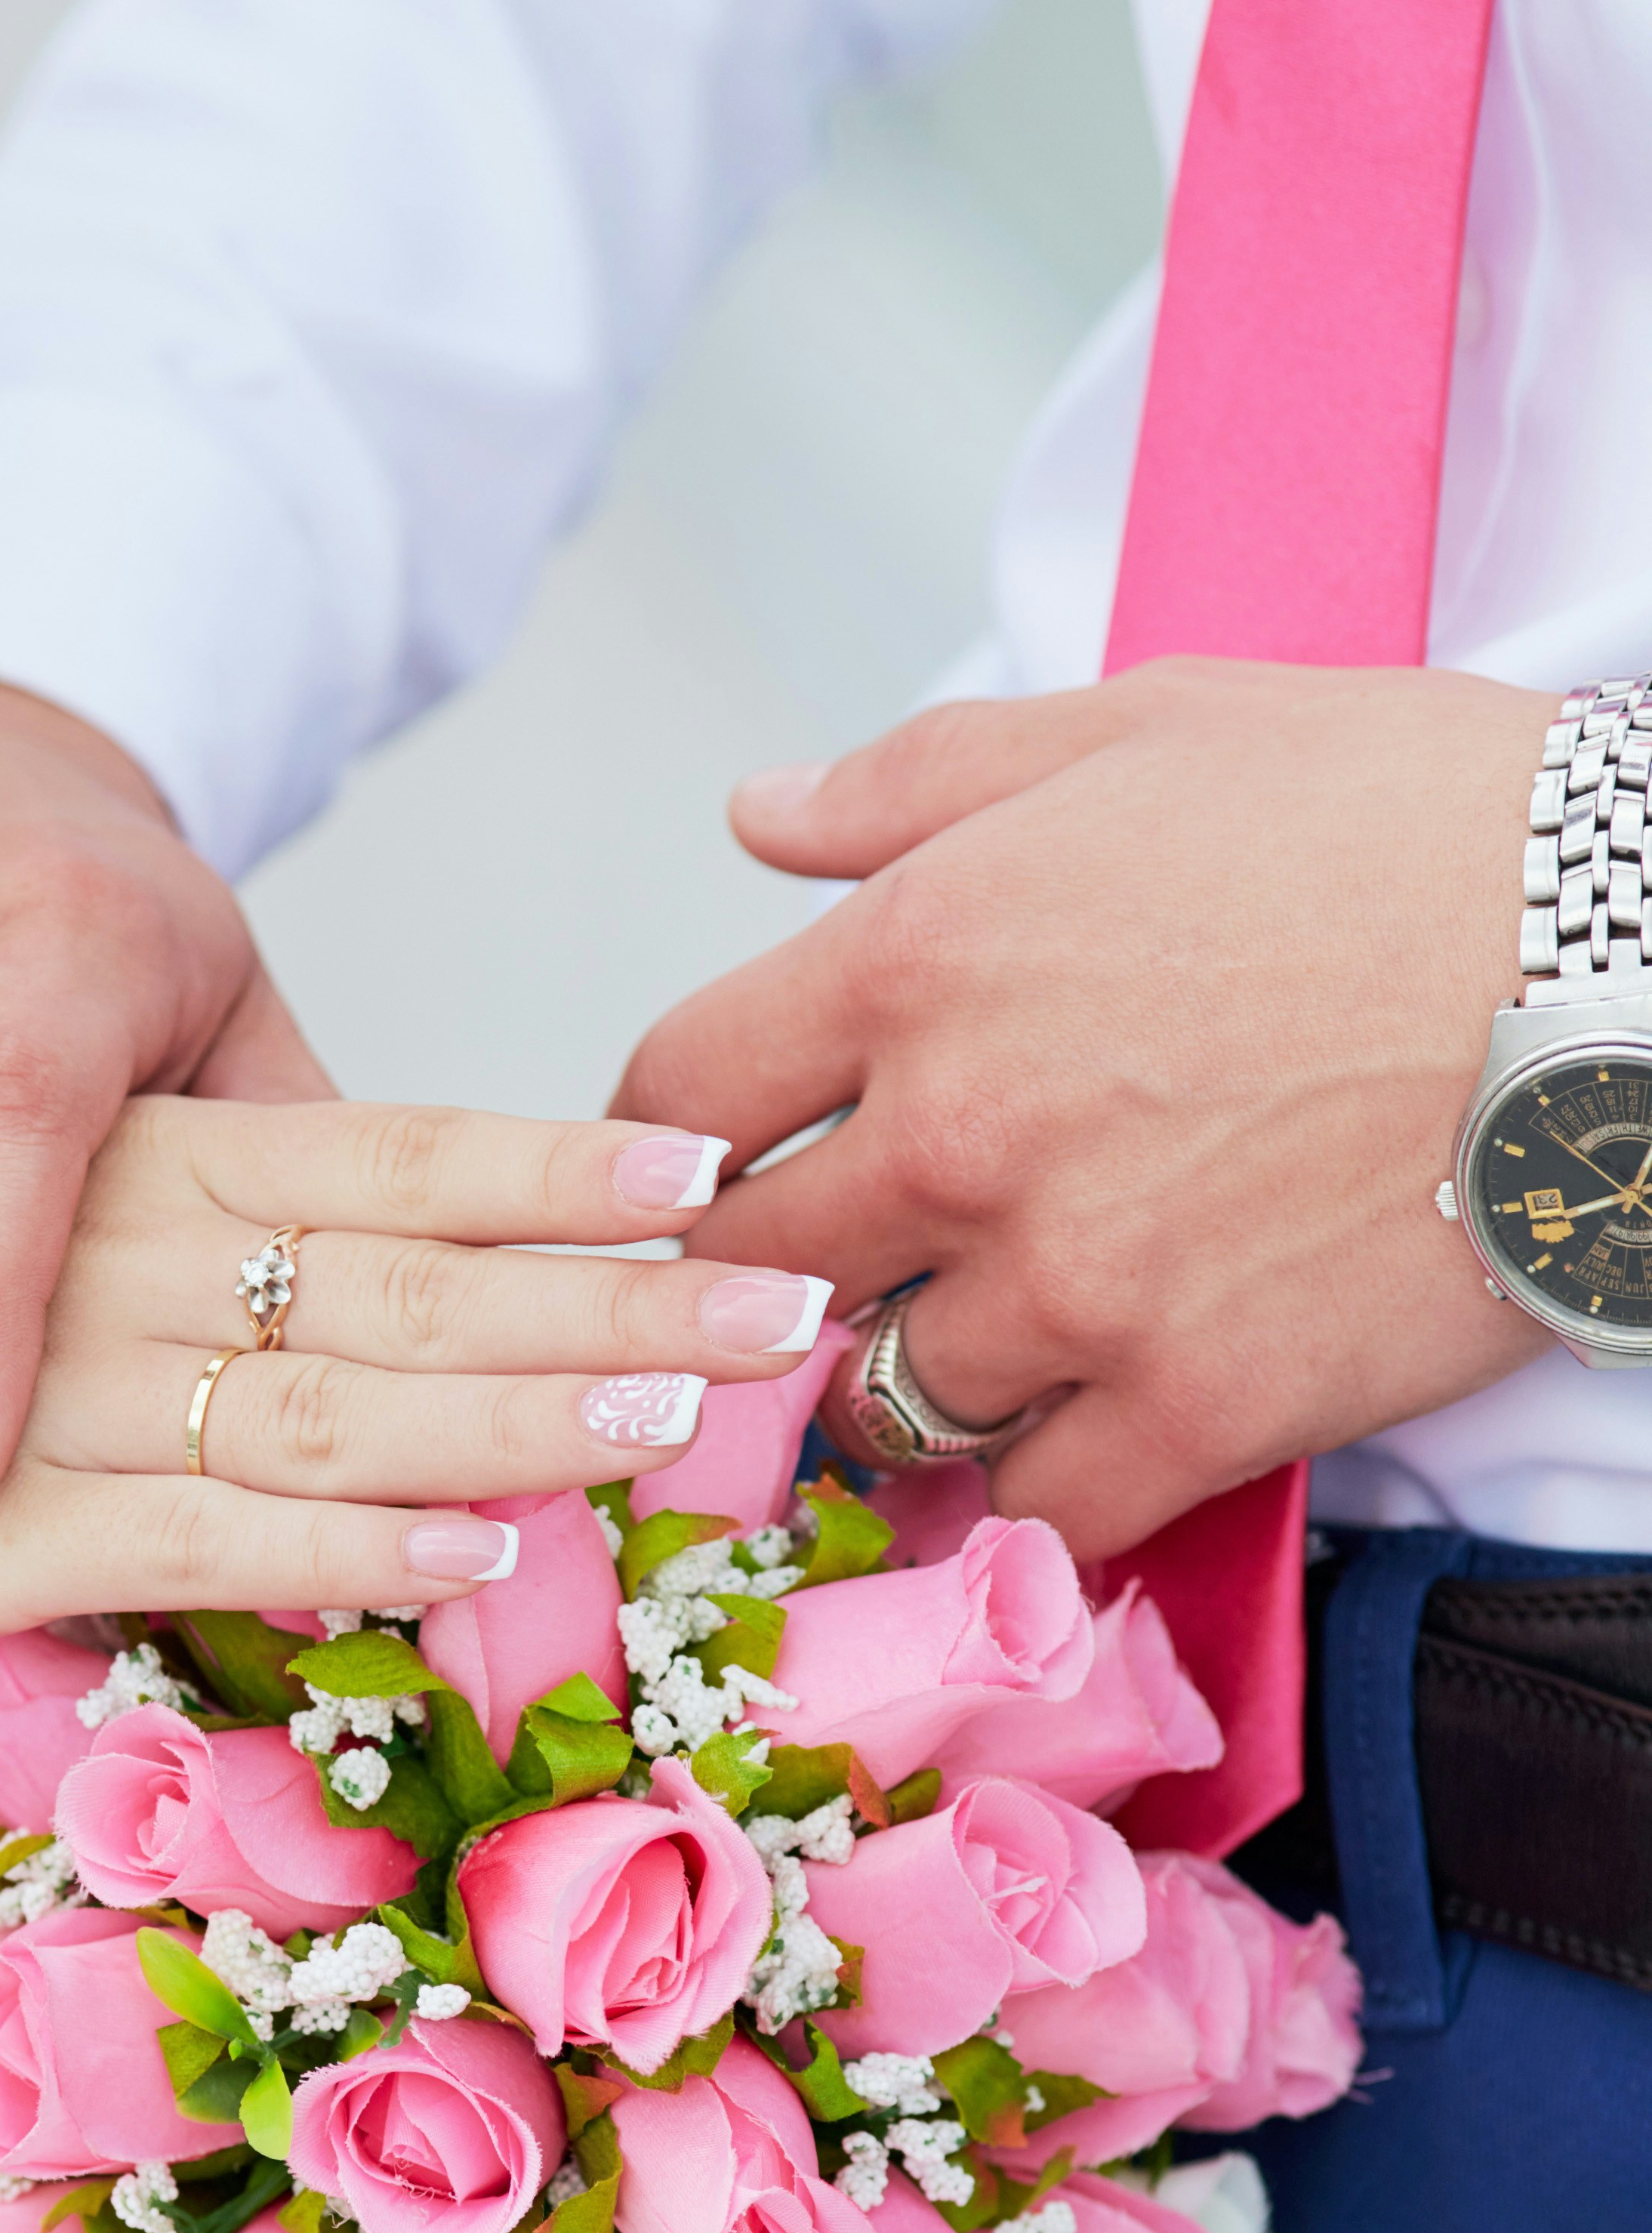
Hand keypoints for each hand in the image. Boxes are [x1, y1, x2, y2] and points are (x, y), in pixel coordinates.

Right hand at [0, 1095, 834, 1635]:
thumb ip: (161, 1207)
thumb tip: (365, 1293)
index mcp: (107, 1133)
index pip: (378, 1145)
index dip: (547, 1170)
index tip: (718, 1181)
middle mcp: (81, 1222)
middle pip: (380, 1259)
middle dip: (590, 1294)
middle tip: (793, 1312)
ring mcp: (14, 1366)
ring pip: (291, 1377)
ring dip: (490, 1407)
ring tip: (664, 1432)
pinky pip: (151, 1518)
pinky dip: (314, 1540)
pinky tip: (450, 1549)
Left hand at [615, 660, 1561, 1557]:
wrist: (1625, 948)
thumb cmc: (1404, 815)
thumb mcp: (1146, 727)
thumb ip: (918, 782)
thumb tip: (757, 815)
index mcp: (918, 957)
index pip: (676, 1101)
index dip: (684, 1142)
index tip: (731, 1159)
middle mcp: (962, 1136)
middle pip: (753, 1273)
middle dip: (780, 1273)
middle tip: (848, 1267)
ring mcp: (1076, 1286)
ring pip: (885, 1402)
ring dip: (914, 1382)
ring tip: (982, 1342)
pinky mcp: (1199, 1402)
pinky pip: (1039, 1505)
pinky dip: (1041, 1487)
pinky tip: (1082, 1432)